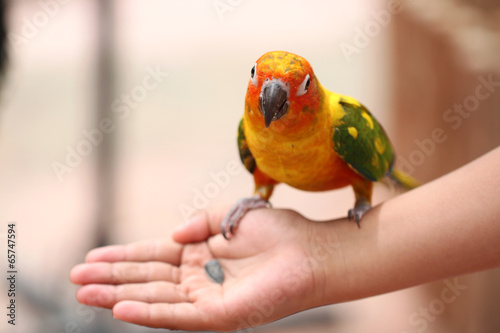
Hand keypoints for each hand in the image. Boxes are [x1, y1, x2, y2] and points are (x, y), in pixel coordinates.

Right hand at [70, 208, 340, 330]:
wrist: (310, 251)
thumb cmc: (277, 232)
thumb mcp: (231, 215)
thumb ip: (199, 223)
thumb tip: (172, 235)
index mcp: (200, 254)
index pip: (152, 257)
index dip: (122, 257)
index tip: (91, 258)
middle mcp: (198, 278)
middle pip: (146, 279)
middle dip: (110, 278)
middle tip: (75, 279)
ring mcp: (206, 298)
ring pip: (154, 298)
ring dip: (119, 295)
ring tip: (84, 293)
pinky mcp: (219, 315)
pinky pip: (178, 315)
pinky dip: (149, 312)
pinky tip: (121, 308)